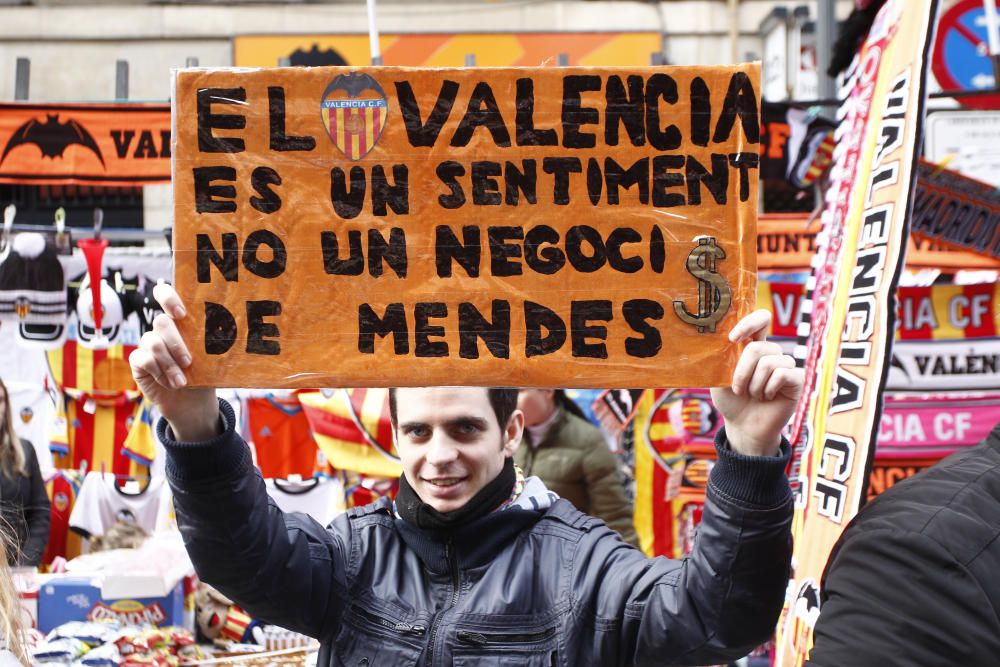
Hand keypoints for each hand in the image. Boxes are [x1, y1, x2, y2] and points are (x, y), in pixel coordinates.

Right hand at [129, 283, 219, 440]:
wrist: (193, 402)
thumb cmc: (205, 374)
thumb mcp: (212, 358)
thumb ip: (211, 343)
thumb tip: (228, 334)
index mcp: (181, 320)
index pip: (167, 295)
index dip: (169, 298)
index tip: (181, 314)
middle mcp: (163, 328)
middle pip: (161, 322)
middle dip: (176, 343)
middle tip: (189, 362)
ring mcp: (148, 343)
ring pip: (152, 343)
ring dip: (169, 364)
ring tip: (182, 382)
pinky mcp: (138, 361)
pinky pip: (143, 360)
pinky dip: (159, 373)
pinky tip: (171, 383)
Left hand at [710, 310, 802, 456]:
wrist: (742, 426)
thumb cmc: (730, 400)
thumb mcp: (718, 377)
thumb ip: (721, 357)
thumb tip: (719, 339)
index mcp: (753, 346)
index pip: (761, 320)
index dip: (749, 323)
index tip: (733, 339)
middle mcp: (771, 353)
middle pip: (759, 347)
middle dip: (742, 372)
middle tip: (739, 389)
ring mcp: (786, 365)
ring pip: (769, 362)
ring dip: (754, 384)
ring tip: (754, 395)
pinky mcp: (797, 379)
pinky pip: (783, 374)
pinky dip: (769, 389)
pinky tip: (768, 398)